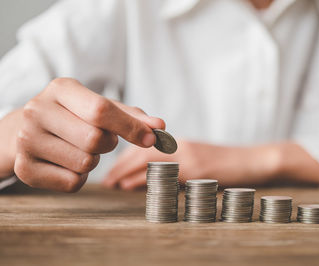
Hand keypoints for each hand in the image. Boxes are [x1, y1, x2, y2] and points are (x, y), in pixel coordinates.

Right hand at [11, 78, 163, 191]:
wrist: (25, 130)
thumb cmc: (73, 116)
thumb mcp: (99, 107)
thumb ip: (131, 116)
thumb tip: (161, 127)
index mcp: (61, 89)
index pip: (102, 110)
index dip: (131, 127)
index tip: (152, 139)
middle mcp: (38, 111)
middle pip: (95, 139)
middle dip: (108, 144)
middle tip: (99, 139)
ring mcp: (27, 140)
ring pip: (85, 163)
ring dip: (93, 161)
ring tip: (79, 149)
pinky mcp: (24, 168)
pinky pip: (72, 183)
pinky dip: (79, 177)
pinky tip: (67, 163)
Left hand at [102, 140, 284, 190]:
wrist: (254, 160)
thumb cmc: (226, 163)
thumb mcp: (199, 160)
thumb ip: (176, 166)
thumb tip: (149, 178)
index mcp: (180, 142)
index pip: (145, 144)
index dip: (126, 156)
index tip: (112, 167)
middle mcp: (181, 145)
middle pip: (140, 150)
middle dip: (120, 164)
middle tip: (105, 178)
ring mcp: (188, 156)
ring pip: (147, 160)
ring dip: (125, 171)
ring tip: (110, 183)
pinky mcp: (196, 169)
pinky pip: (163, 173)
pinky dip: (142, 179)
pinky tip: (129, 185)